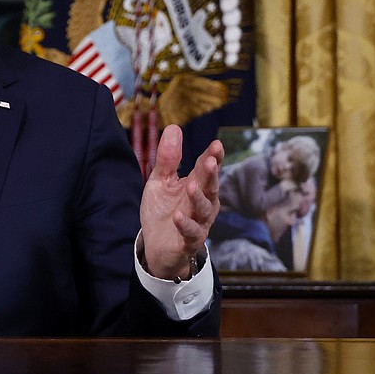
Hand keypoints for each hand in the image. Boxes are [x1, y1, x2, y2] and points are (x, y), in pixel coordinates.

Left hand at [139, 125, 223, 280]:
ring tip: (191, 186)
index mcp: (197, 185)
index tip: (217, 145)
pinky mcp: (188, 241)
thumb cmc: (163, 210)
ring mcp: (198, 222)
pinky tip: (178, 216)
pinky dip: (186, 225)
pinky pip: (191, 233)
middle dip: (211, 175)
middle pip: (210, 187)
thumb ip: (168, 159)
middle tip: (210, 161)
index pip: (206, 168)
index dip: (213, 157)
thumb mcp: (161, 181)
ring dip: (198, 198)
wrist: (157, 246)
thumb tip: (174, 128)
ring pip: (204, 210)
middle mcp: (203, 203)